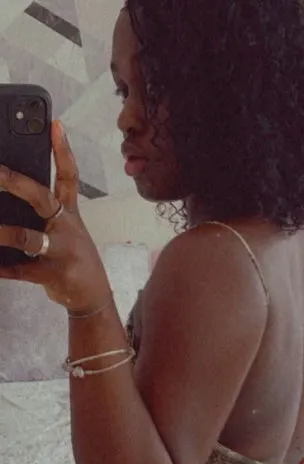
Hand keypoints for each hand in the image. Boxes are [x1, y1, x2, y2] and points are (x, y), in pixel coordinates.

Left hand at [0, 122, 110, 312]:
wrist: (93, 297)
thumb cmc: (74, 259)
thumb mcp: (66, 231)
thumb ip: (44, 213)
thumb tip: (9, 188)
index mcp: (69, 214)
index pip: (68, 177)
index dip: (62, 151)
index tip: (55, 125)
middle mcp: (66, 228)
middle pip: (42, 198)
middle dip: (16, 183)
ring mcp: (61, 251)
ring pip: (29, 237)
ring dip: (4, 233)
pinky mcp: (54, 274)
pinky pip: (23, 270)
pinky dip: (4, 268)